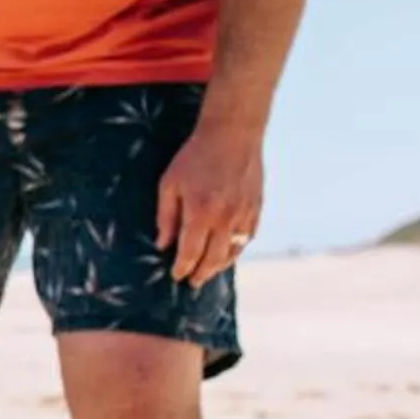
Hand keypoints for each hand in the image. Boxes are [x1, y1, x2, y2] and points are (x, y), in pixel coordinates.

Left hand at [157, 114, 263, 282]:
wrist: (232, 135)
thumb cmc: (194, 158)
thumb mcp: (169, 184)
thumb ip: (166, 217)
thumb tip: (162, 244)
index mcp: (200, 213)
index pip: (190, 252)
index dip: (182, 268)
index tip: (176, 276)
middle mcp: (225, 219)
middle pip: (213, 258)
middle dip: (201, 273)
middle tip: (192, 283)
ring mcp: (244, 215)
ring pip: (233, 251)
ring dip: (220, 266)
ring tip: (208, 273)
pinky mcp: (257, 208)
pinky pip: (248, 238)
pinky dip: (237, 250)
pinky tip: (227, 253)